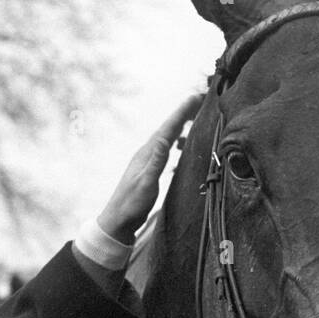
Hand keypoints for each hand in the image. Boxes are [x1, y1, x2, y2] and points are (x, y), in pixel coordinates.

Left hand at [96, 93, 204, 242]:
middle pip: (169, 127)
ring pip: (167, 137)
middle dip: (184, 113)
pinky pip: (165, 149)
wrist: (118, 220)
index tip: (196, 97)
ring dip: (180, 125)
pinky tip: (179, 144)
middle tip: (200, 100)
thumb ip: (156, 161)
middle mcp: (147, 153)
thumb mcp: (146, 183)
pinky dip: (175, 141)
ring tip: (194, 117)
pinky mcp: (149, 169)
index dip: (183, 112)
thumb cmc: (132, 204)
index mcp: (148, 153)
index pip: (168, 128)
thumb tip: (165, 139)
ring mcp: (147, 160)